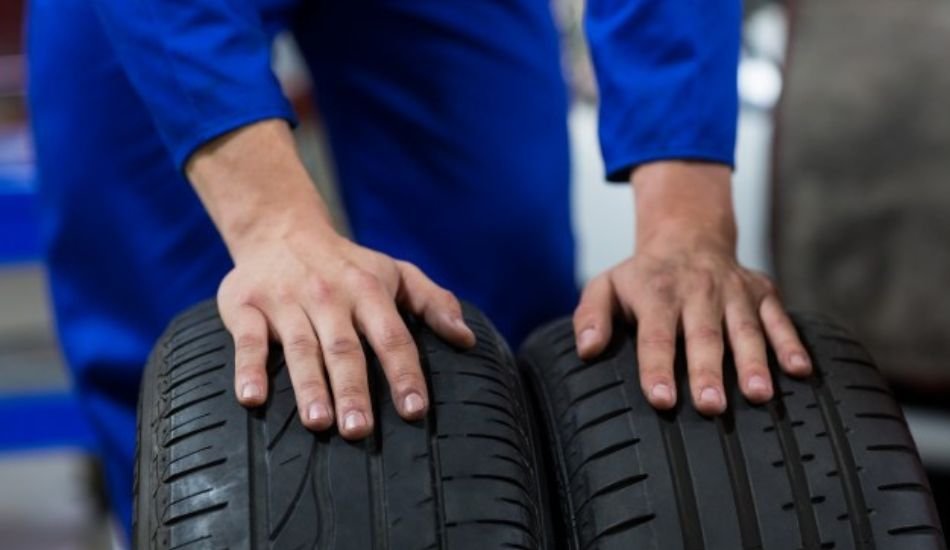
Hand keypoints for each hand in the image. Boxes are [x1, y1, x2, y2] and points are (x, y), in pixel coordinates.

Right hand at [187, 120, 474, 438]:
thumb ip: (433, 302)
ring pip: (300, 348)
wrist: (281, 228)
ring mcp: (286, 300)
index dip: (404, 373)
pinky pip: (247, 340)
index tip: (415, 410)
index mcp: (368, 290)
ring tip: (318, 422)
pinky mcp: (246, 305)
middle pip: (344, 348)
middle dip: (353, 389)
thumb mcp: (395, 272)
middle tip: (360, 430)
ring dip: (309, 386)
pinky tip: (252, 398)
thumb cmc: (348, 265)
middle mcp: (329, 296)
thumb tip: (467, 339)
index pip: (392, 337)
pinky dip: (248, 368)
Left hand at [572, 161, 811, 414]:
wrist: (688, 234)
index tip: (661, 399)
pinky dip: (791, 343)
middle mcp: (697, 292)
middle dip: (708, 372)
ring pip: (745, 329)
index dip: (657, 368)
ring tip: (759, 395)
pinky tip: (800, 371)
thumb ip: (591, 316)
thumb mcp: (606, 286)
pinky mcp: (762, 293)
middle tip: (711, 406)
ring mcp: (733, 292)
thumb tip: (587, 350)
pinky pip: (779, 319)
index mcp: (657, 294)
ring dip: (754, 362)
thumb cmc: (643, 276)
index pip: (655, 336)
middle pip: (703, 336)